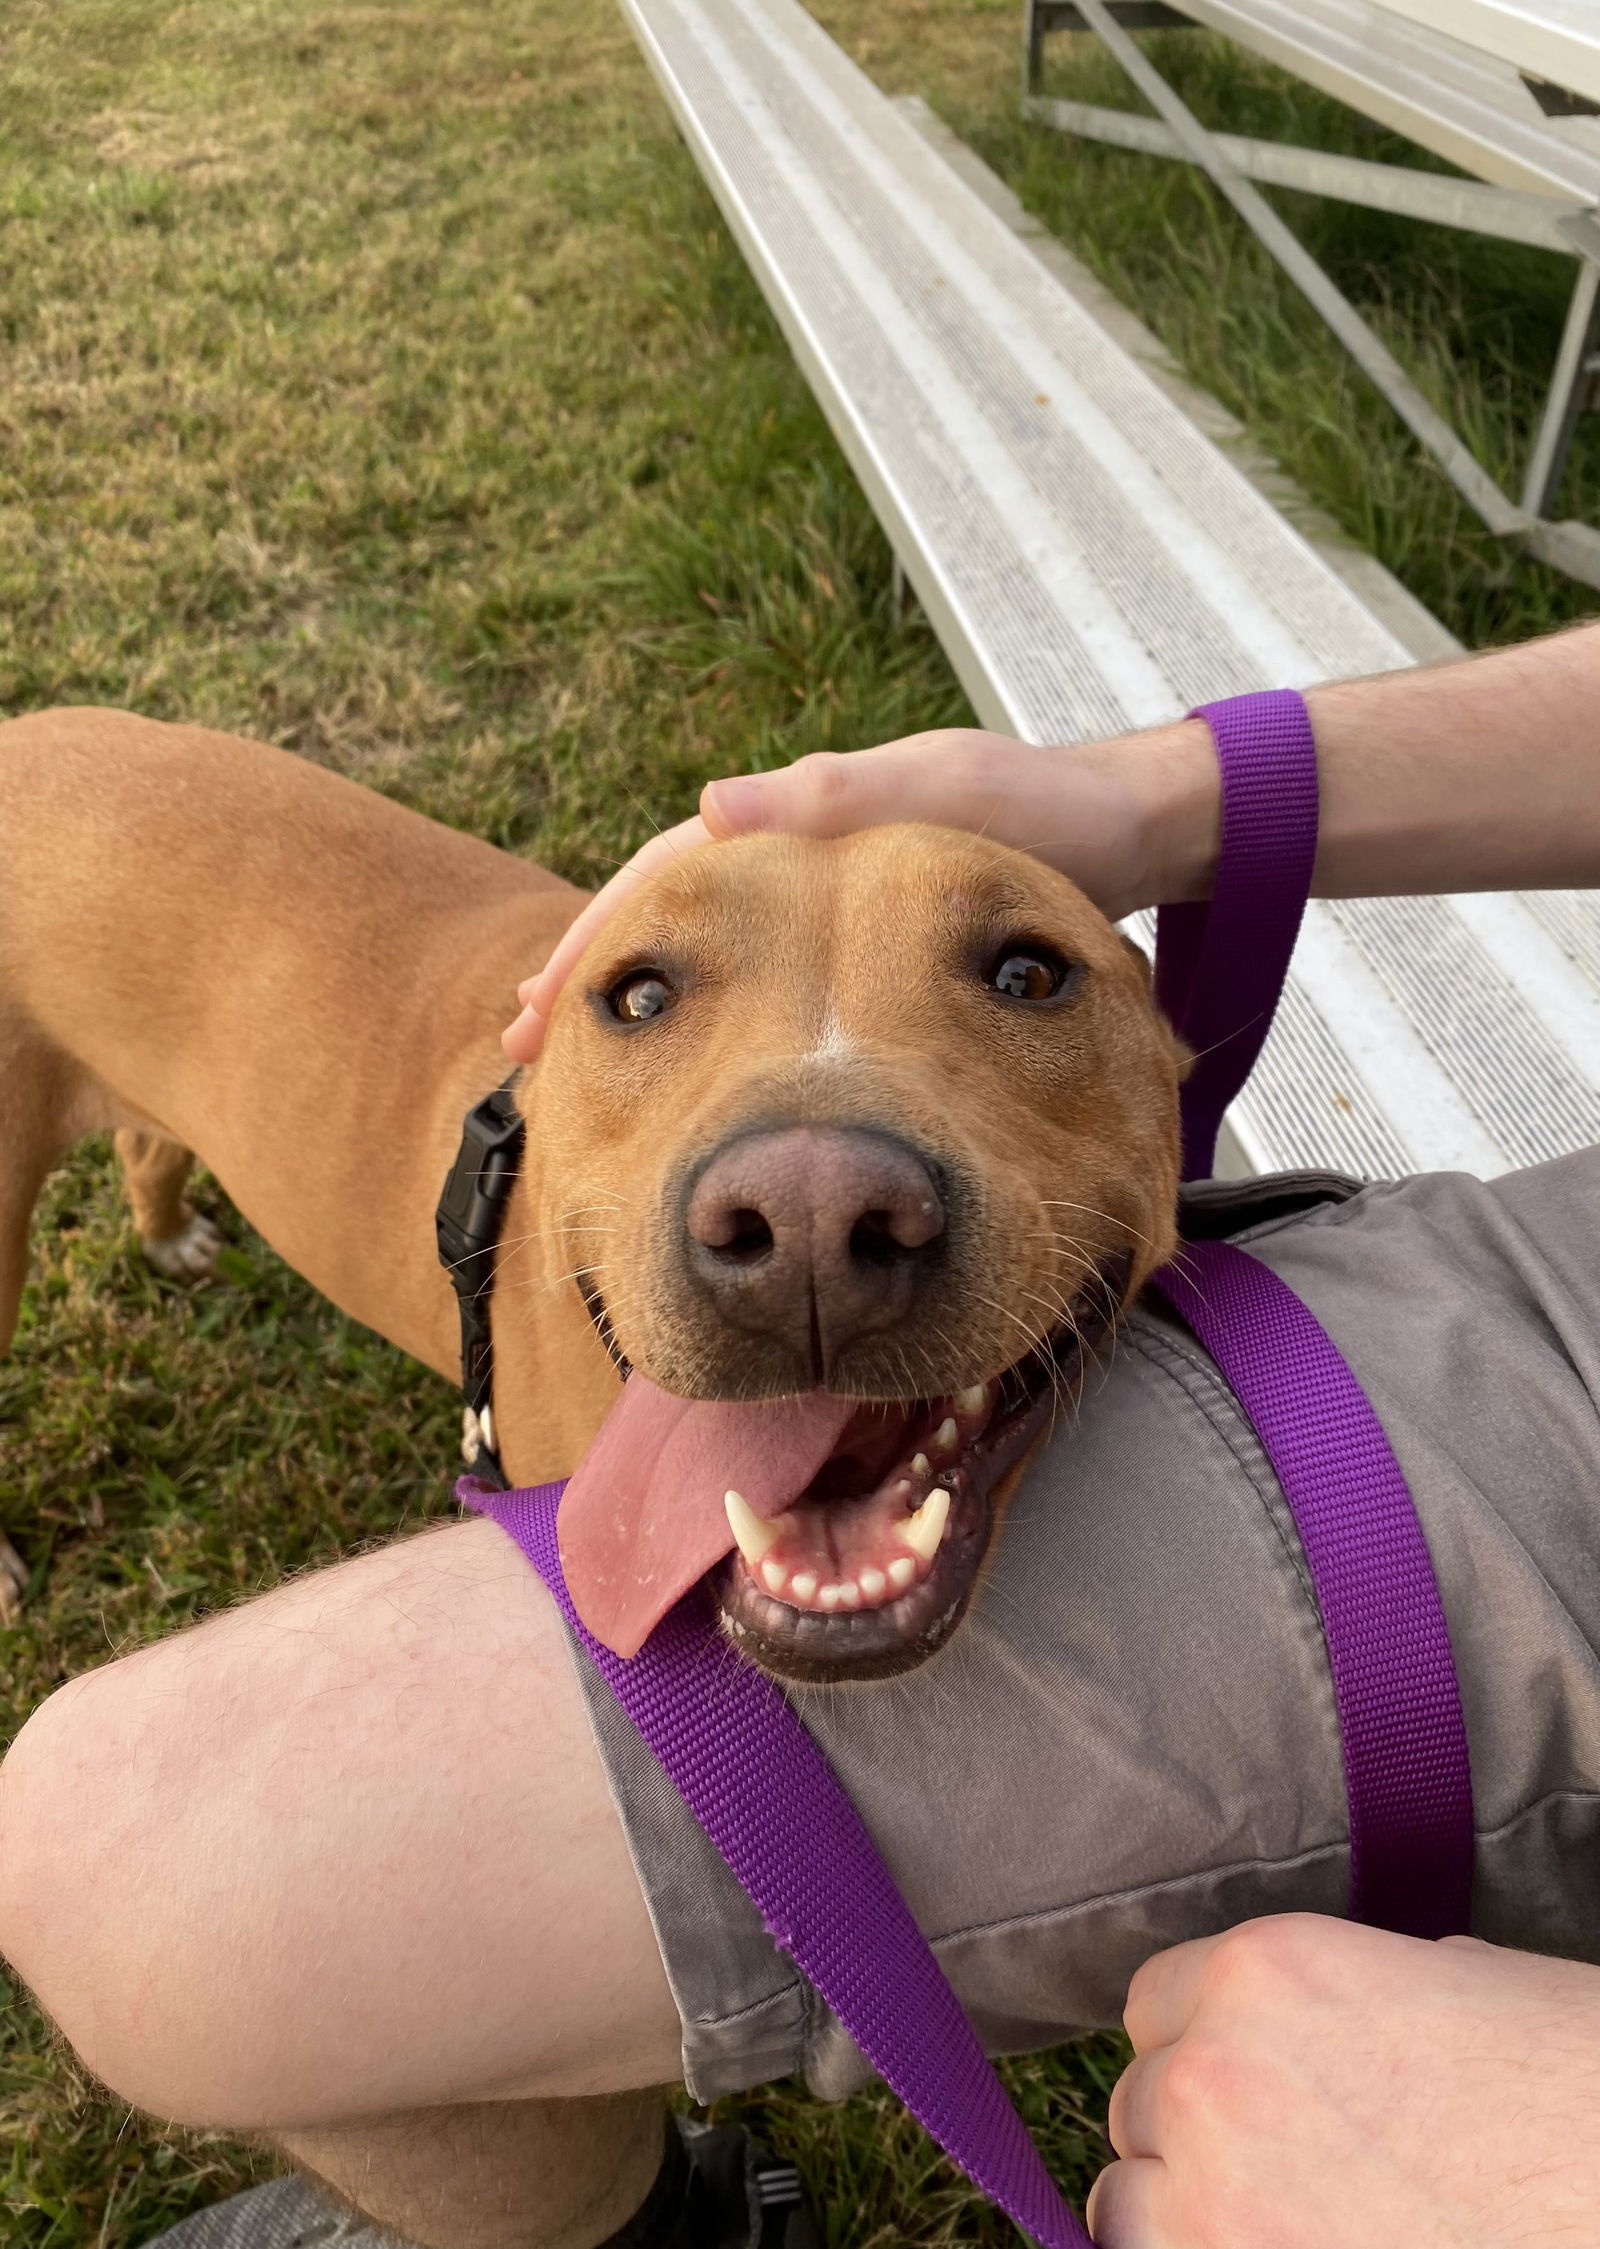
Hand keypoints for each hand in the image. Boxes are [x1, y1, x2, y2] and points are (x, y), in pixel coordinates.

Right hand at [502, 722, 1216, 1060]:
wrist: (1131, 829)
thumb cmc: (1045, 805)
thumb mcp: (948, 788)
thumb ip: (839, 794)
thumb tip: (708, 803)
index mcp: (799, 811)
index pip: (665, 873)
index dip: (597, 939)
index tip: (539, 1004)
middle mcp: (797, 845)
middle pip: (669, 912)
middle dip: (593, 974)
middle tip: (524, 1048)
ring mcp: (826, 890)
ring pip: (709, 945)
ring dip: (646, 997)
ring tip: (582, 1058)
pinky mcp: (862, 930)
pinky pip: (762, 970)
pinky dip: (715, 1005)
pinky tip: (693, 1051)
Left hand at [1088, 1913, 1599, 2247]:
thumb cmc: (1572, 2086)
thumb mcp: (1461, 1987)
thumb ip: (1357, 1998)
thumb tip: (1343, 2022)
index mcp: (1266, 1972)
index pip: (1155, 2004)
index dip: (1201, 2046)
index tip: (1246, 2086)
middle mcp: (1215, 2074)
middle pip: (1139, 2105)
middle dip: (1193, 2135)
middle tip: (1280, 2169)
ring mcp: (1216, 2201)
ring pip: (1125, 2207)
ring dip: (1177, 2217)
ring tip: (1263, 2226)